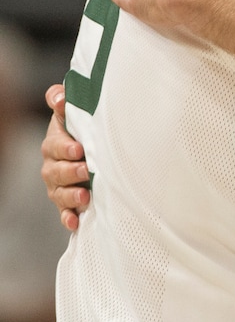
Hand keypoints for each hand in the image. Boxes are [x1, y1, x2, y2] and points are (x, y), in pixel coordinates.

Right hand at [41, 85, 89, 230]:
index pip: (56, 146)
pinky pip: (64, 214)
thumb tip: (58, 98)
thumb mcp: (73, 113)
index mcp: (55, 144)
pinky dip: (68, 219)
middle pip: (56, 172)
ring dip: (71, 196)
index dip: (65, 148)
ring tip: (84, 197)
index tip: (79, 149)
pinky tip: (76, 223)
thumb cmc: (84, 129)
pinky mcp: (67, 204)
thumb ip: (62, 101)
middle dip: (71, 172)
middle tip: (86, 171)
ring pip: (59, 193)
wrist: (93, 151)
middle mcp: (53, 166)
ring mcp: (59, 187)